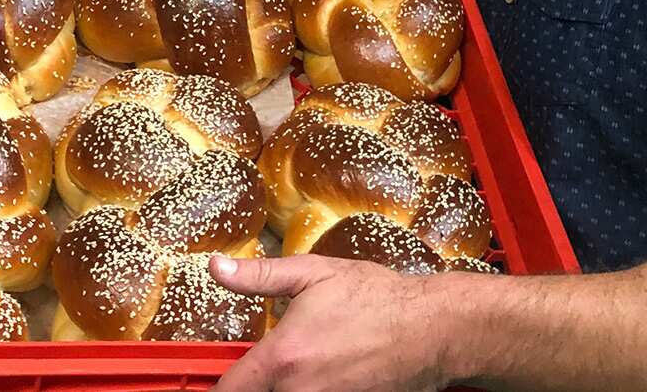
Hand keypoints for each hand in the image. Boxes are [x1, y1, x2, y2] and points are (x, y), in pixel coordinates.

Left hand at [209, 254, 456, 391]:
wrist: (430, 330)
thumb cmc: (375, 298)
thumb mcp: (312, 274)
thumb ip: (258, 276)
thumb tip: (216, 266)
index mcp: (283, 357)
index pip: (230, 390)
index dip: (224, 384)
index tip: (228, 375)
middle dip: (257, 385)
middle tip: (267, 367)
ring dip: (286, 389)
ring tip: (305, 366)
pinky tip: (327, 376)